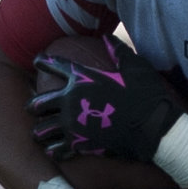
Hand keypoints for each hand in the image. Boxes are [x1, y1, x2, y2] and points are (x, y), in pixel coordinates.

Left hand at [30, 32, 187, 162]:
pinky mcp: (79, 144)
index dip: (43, 62)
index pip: (54, 65)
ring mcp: (72, 124)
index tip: (37, 61)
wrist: (154, 127)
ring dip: (40, 131)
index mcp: (82, 78)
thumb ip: (117, 51)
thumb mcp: (134, 67)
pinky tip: (54, 151)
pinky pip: (55, 150)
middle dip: (34, 106)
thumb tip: (107, 37)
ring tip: (40, 133)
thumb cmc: (146, 94)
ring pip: (41, 130)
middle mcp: (71, 100)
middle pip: (37, 104)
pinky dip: (53, 151)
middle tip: (35, 108)